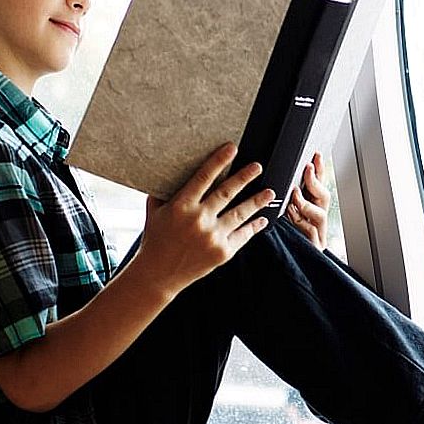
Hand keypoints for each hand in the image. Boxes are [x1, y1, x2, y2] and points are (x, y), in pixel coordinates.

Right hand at [133, 142, 274, 296]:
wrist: (158, 274)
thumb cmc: (156, 240)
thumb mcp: (154, 212)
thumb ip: (164, 192)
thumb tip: (171, 170)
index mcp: (181, 206)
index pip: (204, 177)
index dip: (219, 161)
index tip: (232, 148)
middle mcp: (199, 220)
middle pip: (227, 192)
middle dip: (245, 177)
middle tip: (257, 166)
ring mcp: (213, 237)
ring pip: (241, 213)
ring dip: (257, 201)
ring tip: (269, 192)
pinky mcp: (223, 252)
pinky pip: (243, 235)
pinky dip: (255, 226)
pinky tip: (263, 219)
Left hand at [286, 151, 329, 250]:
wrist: (280, 274)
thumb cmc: (280, 245)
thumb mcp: (281, 217)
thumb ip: (285, 202)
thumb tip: (281, 183)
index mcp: (308, 213)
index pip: (317, 188)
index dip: (319, 171)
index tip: (316, 155)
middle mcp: (316, 223)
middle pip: (324, 198)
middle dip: (316, 182)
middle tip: (308, 168)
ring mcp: (316, 236)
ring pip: (320, 215)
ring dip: (307, 202)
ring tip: (295, 195)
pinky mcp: (313, 249)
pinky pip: (311, 233)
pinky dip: (301, 222)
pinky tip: (291, 214)